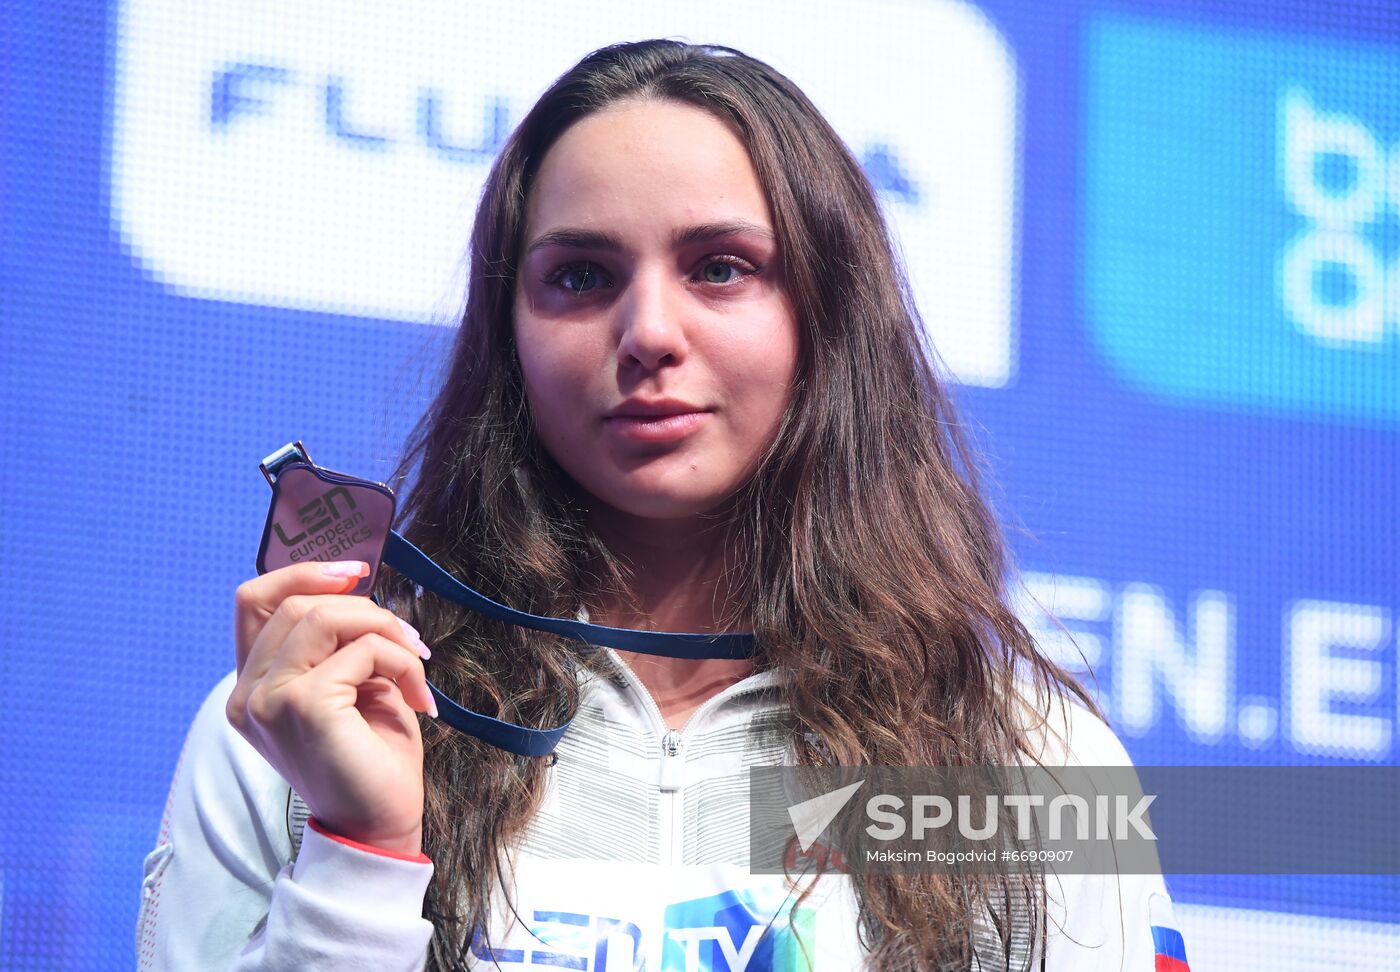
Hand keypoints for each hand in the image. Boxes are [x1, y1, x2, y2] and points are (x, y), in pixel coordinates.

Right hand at [227, 561, 435, 855]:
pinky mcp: (304, 705)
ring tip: (416, 662)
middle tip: (409, 639)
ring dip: (386, 630)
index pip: (253, 601)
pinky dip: (400, 662)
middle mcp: (249, 693)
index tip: (357, 572)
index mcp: (253, 686)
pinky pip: (362, 651)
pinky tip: (417, 696)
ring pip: (325, 617)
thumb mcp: (350, 683)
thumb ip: (338, 641)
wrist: (380, 824)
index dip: (303, 573)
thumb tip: (355, 584)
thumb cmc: (370, 756)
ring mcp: (270, 700)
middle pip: (297, 602)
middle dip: (365, 608)